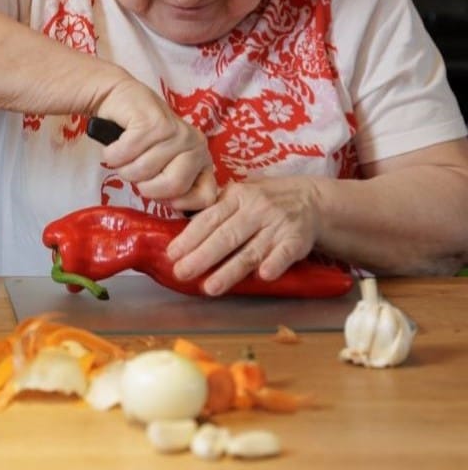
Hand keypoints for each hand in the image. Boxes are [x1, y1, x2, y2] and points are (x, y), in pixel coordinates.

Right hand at [96, 80, 216, 210]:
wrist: (119, 98)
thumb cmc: (139, 139)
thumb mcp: (162, 166)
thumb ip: (173, 186)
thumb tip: (178, 212)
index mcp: (201, 159)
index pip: (205, 197)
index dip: (177, 202)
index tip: (158, 191)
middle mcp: (195, 145)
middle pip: (173, 186)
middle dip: (144, 185)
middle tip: (135, 170)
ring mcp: (177, 132)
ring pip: (143, 171)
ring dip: (123, 167)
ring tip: (123, 154)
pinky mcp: (154, 122)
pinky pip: (126, 154)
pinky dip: (112, 154)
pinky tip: (115, 144)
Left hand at [164, 178, 321, 295]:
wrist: (311, 200)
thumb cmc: (265, 200)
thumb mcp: (239, 194)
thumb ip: (214, 210)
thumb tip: (180, 232)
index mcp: (237, 196)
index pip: (209, 218)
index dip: (190, 237)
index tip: (172, 254)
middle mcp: (256, 208)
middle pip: (226, 236)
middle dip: (201, 256)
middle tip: (182, 273)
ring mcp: (277, 224)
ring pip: (250, 250)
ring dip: (230, 271)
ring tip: (210, 288)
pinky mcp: (297, 239)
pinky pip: (284, 253)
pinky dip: (274, 264)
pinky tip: (262, 276)